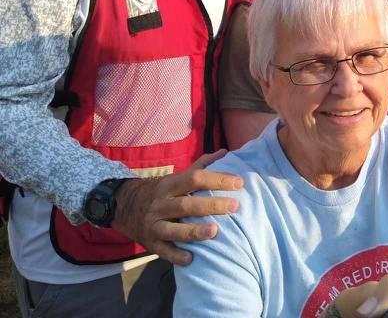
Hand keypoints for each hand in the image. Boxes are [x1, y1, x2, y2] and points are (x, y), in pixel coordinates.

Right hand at [111, 150, 243, 264]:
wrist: (124, 206)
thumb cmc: (161, 191)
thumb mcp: (176, 176)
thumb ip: (201, 165)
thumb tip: (224, 152)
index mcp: (170, 185)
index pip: (195, 178)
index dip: (218, 179)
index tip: (239, 183)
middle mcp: (161, 204)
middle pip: (187, 204)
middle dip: (212, 205)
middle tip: (235, 206)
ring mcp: (154, 224)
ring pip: (174, 229)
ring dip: (195, 231)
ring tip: (215, 232)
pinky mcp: (151, 243)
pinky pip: (163, 251)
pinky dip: (177, 255)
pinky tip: (192, 258)